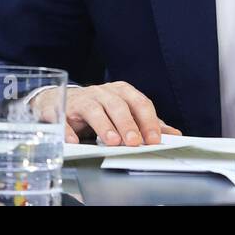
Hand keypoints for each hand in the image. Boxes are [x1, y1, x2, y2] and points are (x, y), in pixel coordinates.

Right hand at [33, 81, 181, 144]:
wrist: (60, 100)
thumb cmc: (99, 108)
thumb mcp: (124, 111)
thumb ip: (146, 123)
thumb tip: (174, 134)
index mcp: (121, 92)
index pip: (139, 103)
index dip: (148, 121)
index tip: (154, 139)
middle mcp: (102, 92)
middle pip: (117, 105)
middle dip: (127, 124)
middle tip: (134, 142)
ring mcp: (82, 100)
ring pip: (94, 110)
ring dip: (104, 126)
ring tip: (112, 142)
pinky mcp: (61, 110)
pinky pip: (65, 119)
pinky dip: (69, 130)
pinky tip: (75, 141)